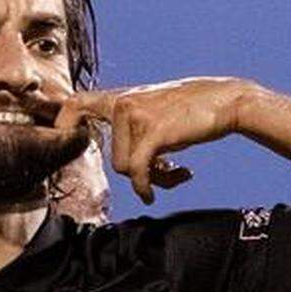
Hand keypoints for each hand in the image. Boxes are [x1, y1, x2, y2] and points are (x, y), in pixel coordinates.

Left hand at [55, 77, 251, 203]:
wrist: (227, 102)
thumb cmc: (194, 112)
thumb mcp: (156, 111)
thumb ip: (134, 126)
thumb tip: (124, 163)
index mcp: (122, 98)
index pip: (78, 103)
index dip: (63, 124)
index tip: (64, 141)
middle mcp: (124, 103)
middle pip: (113, 158)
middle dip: (138, 173)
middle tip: (165, 173)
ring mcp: (136, 116)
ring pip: (125, 168)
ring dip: (152, 179)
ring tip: (176, 172)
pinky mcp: (152, 132)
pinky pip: (137, 172)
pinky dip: (144, 188)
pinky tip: (153, 194)